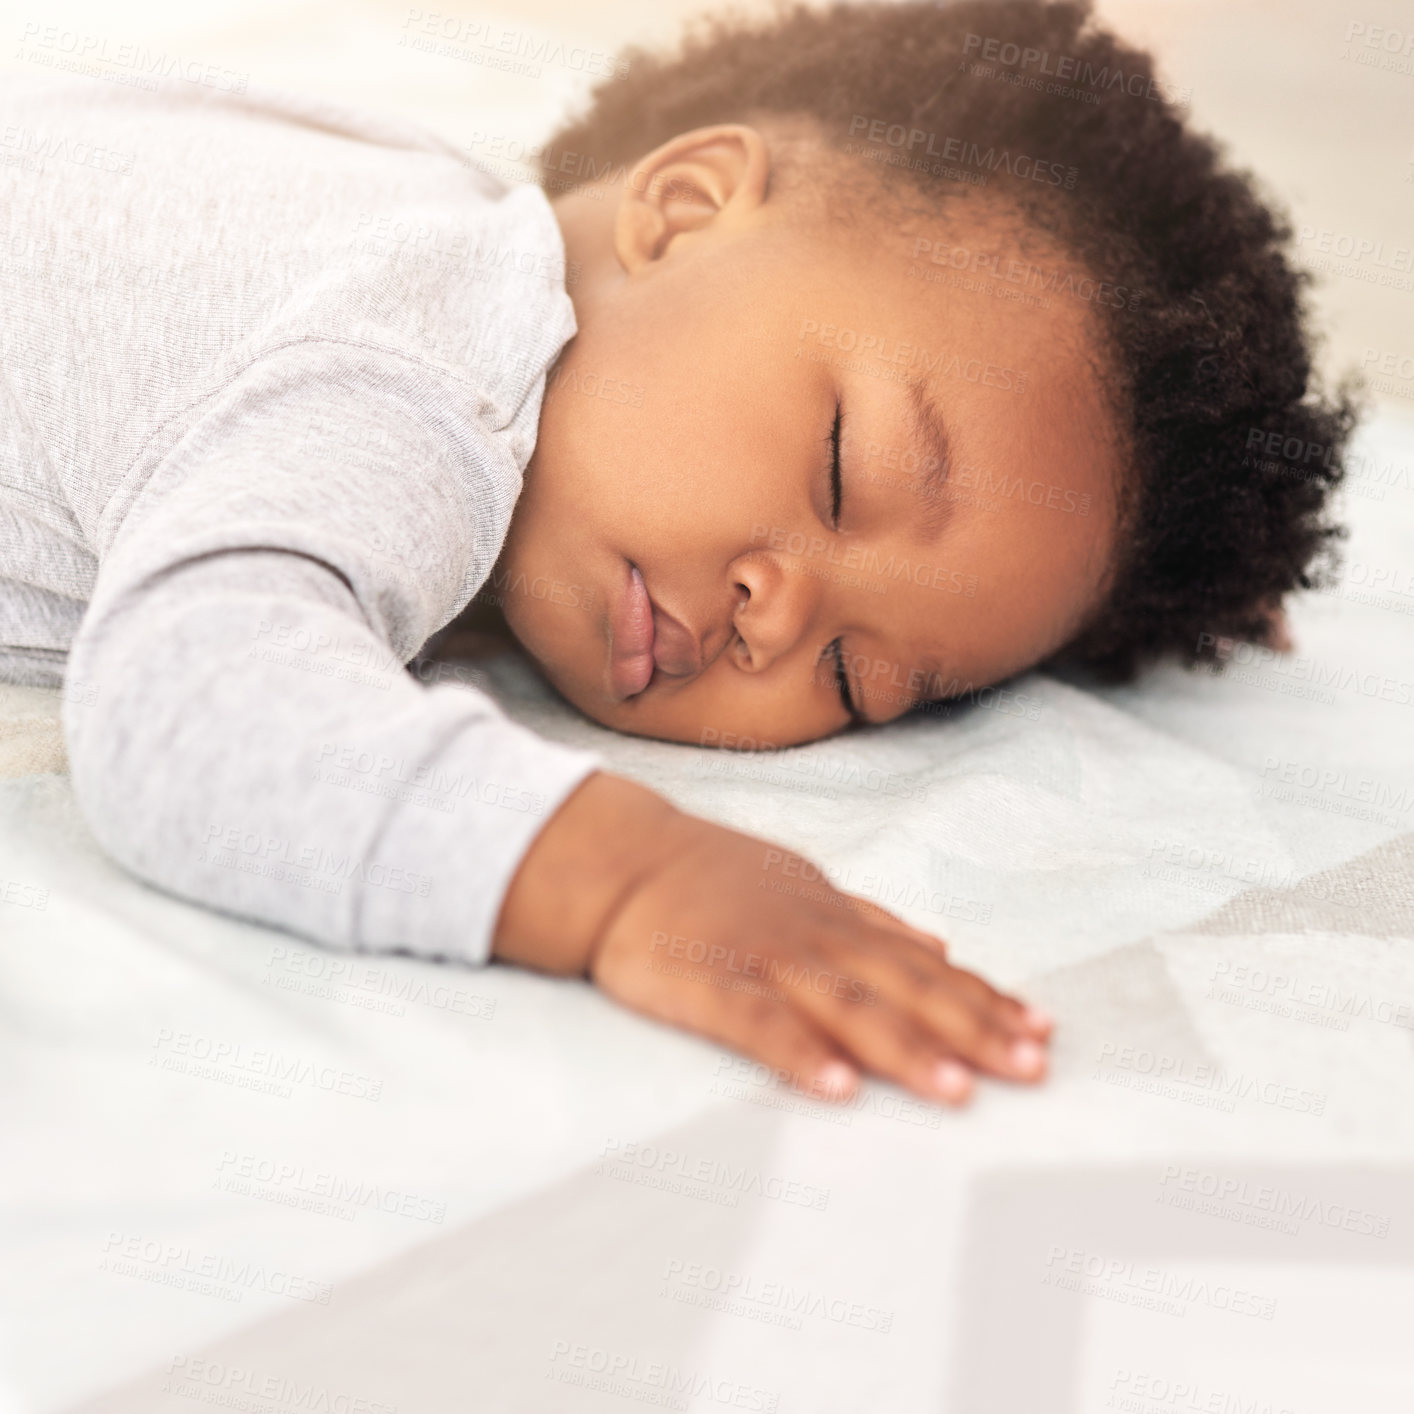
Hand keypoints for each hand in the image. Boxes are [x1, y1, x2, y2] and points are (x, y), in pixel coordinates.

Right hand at [493, 772, 1051, 1104]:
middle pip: (903, 988)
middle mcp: (814, 937)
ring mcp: (763, 958)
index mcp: (838, 919)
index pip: (925, 966)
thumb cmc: (714, 878)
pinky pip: (759, 1024)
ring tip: (959, 1089)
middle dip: (972, 1029)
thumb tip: (940, 947)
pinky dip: (800, 1055)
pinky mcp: (707, 984)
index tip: (1042, 1029)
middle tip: (1032, 1068)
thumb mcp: (806, 887)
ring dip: (905, 1047)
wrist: (621, 859)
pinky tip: (838, 1089)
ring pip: (845, 1006)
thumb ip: (873, 922)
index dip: (984, 998)